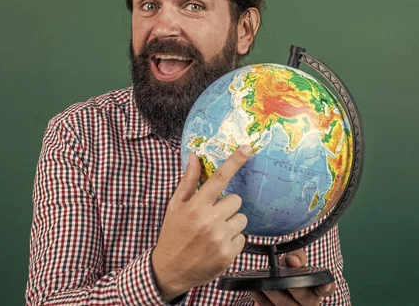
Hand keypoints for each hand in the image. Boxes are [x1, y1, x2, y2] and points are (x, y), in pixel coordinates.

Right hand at [151, 146, 253, 300]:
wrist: (169, 269)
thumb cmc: (173, 234)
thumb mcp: (175, 206)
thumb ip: (188, 181)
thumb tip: (194, 157)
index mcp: (196, 206)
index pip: (219, 178)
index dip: (235, 161)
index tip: (248, 148)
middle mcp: (209, 220)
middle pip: (236, 199)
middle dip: (227, 205)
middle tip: (214, 215)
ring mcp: (220, 238)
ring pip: (241, 219)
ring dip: (232, 223)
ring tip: (215, 231)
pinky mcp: (228, 254)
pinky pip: (242, 238)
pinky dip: (233, 240)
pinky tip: (218, 244)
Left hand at [250, 248, 335, 305]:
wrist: (278, 289)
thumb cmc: (289, 274)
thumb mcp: (294, 263)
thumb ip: (297, 257)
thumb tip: (292, 260)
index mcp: (316, 288)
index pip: (327, 288)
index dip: (327, 287)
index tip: (324, 284)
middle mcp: (309, 302)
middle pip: (304, 297)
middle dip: (291, 286)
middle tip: (278, 277)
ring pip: (285, 305)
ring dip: (273, 293)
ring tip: (263, 284)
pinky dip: (261, 299)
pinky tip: (255, 290)